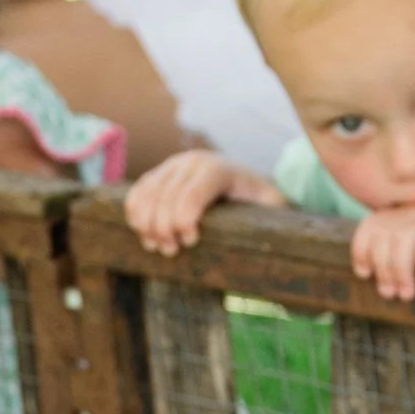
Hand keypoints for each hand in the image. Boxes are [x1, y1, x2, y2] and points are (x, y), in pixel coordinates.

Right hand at [125, 150, 278, 253]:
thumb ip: (272, 216)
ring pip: (147, 194)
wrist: (244, 182)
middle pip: (166, 196)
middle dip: (164, 228)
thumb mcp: (274, 207)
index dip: (185, 217)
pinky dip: (136, 216)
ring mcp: (172, 167)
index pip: (194, 191)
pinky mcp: (158, 176)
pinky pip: (137, 193)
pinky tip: (147, 236)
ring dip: (147, 225)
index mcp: (220, 169)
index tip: (190, 240)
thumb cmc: (260, 203)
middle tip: (173, 251)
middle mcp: (192, 162)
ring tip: (161, 248)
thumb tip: (278, 236)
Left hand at [349, 200, 414, 302]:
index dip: (362, 246)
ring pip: (408, 236)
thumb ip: (413, 258)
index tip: (364, 274)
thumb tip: (381, 280)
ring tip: (410, 293)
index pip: (375, 221)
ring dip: (401, 268)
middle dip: (384, 267)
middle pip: (388, 232)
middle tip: (394, 295)